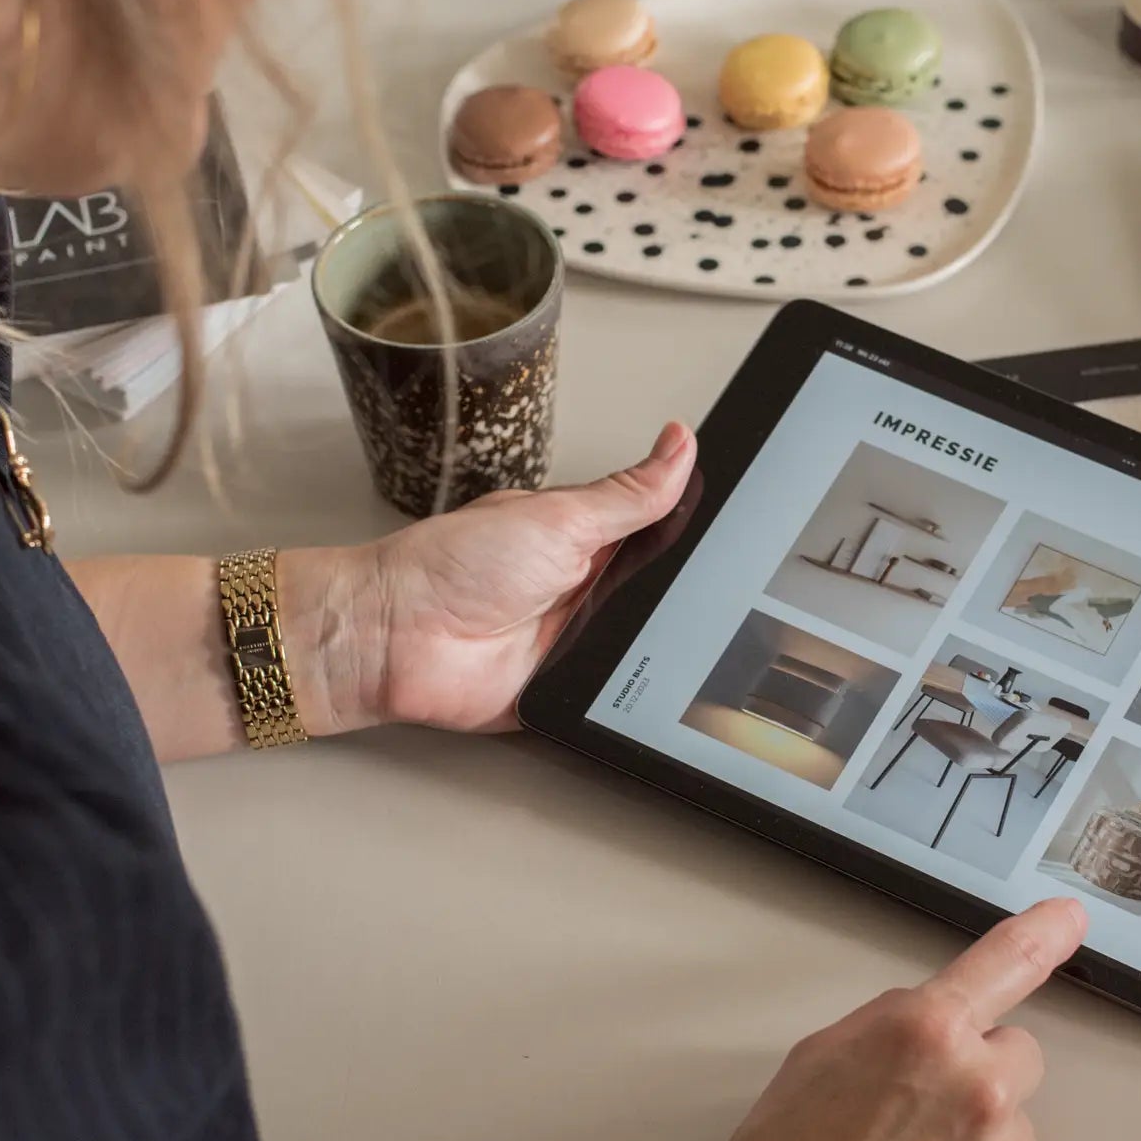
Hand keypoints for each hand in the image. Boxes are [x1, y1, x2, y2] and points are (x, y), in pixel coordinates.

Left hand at [294, 424, 694, 734]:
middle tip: (698, 588)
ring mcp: (579, 640)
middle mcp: (589, 587)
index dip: (699, 530)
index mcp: (589, 536)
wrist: (397, 639)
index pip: (663, 530)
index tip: (742, 525)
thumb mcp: (557, 518)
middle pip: (663, 592)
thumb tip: (681, 445)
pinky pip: (614, 696)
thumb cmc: (452, 566)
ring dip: (656, 644)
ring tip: (650, 631)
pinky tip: (631, 678)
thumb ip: (627, 495)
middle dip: (685, 595)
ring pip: (648, 646)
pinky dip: (626, 690)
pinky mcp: (568, 691)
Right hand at [674, 899, 1086, 1140]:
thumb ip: (892, 1024)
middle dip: (979, 1075)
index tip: (1070, 920)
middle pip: (1018, 1057)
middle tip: (915, 1119)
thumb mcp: (817, 1059)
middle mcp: (980, 1090)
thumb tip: (934, 1021)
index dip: (1044, 935)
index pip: (1007, 964)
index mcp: (925, 1033)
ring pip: (1013, 1131)